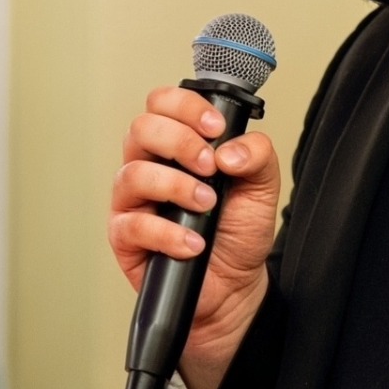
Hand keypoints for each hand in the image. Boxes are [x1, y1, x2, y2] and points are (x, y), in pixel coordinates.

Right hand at [109, 85, 280, 388]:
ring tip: (207, 204)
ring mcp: (134, 201)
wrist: (234, 284)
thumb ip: (257, 155)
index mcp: (178, 145)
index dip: (186, 106)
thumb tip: (230, 150)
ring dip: (176, 186)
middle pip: (141, 128)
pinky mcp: (126, 237)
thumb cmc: (238, 230)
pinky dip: (167, 232)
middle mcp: (150, 165)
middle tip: (210, 166)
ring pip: (133, 174)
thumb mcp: (262, 186)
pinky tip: (193, 241)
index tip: (216, 127)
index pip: (163, 103)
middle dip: (180, 142)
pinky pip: (133, 225)